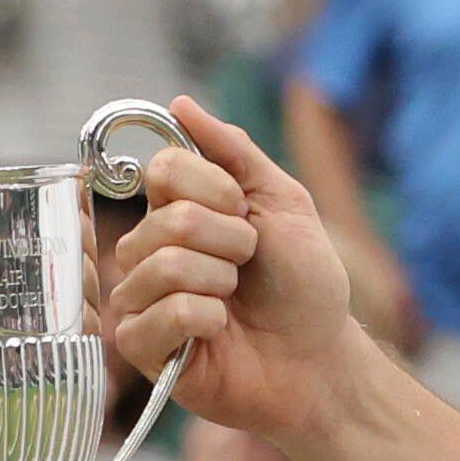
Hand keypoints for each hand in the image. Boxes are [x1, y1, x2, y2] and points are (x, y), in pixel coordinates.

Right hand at [102, 98, 363, 438]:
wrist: (319, 357)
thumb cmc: (303, 285)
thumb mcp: (282, 200)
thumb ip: (233, 150)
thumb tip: (179, 103)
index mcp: (175, 211)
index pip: (163, 170)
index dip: (215, 190)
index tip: (245, 214)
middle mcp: (148, 250)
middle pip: (168, 219)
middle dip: (230, 242)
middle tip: (249, 266)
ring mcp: (140, 299)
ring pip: (164, 266)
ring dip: (222, 282)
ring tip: (236, 303)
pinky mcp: (141, 348)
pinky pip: (164, 314)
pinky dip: (207, 320)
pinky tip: (220, 334)